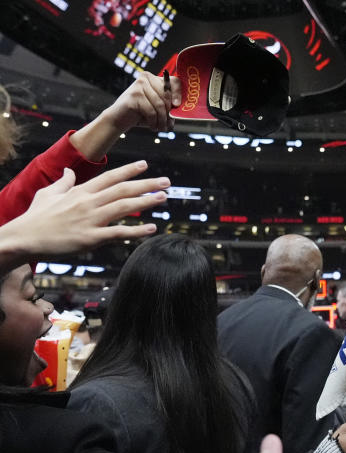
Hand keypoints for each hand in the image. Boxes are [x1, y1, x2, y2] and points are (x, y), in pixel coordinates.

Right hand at [0, 161, 161, 265]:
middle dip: (146, 184)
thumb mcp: (47, 194)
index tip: (145, 165)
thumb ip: (63, 182)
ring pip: (123, 207)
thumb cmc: (35, 218)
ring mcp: (90, 220)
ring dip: (146, 202)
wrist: (23, 238)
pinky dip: (136, 231)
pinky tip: (152, 228)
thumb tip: (70, 171)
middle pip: (122, 190)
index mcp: (80, 192)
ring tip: (164, 198)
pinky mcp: (90, 238)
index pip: (109, 177)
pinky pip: (118, 233)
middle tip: (166, 182)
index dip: (128, 170)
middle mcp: (88, 202)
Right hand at [102, 72, 180, 132]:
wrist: (119, 119)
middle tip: (168, 125)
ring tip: (160, 128)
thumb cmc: (142, 114)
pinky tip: (152, 126)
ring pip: (160, 105)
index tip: (177, 105)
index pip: (174, 81)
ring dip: (162, 120)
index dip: (179, 94)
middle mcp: (146, 78)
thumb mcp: (158, 108)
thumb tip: (180, 107)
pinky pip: (151, 111)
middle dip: (169, 113)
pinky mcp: (134, 95)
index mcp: (154, 78)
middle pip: (168, 96)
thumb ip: (169, 106)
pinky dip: (154, 122)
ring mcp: (139, 85)